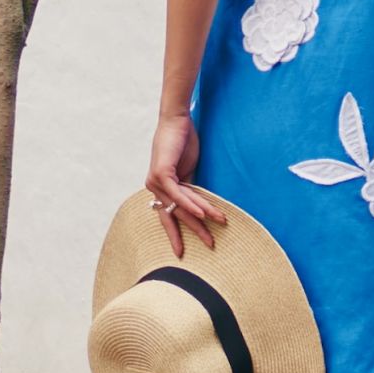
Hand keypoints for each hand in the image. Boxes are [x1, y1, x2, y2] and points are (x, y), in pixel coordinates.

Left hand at [145, 111, 228, 255]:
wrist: (176, 120)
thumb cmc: (183, 141)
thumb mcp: (187, 170)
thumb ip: (190, 189)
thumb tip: (200, 206)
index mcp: (160, 188)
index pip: (168, 216)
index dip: (176, 234)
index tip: (182, 252)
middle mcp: (154, 187)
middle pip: (175, 216)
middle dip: (193, 231)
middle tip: (210, 245)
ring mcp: (155, 181)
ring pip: (181, 206)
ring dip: (202, 216)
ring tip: (219, 224)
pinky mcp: (161, 173)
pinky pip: (179, 194)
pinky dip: (192, 203)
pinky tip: (205, 213)